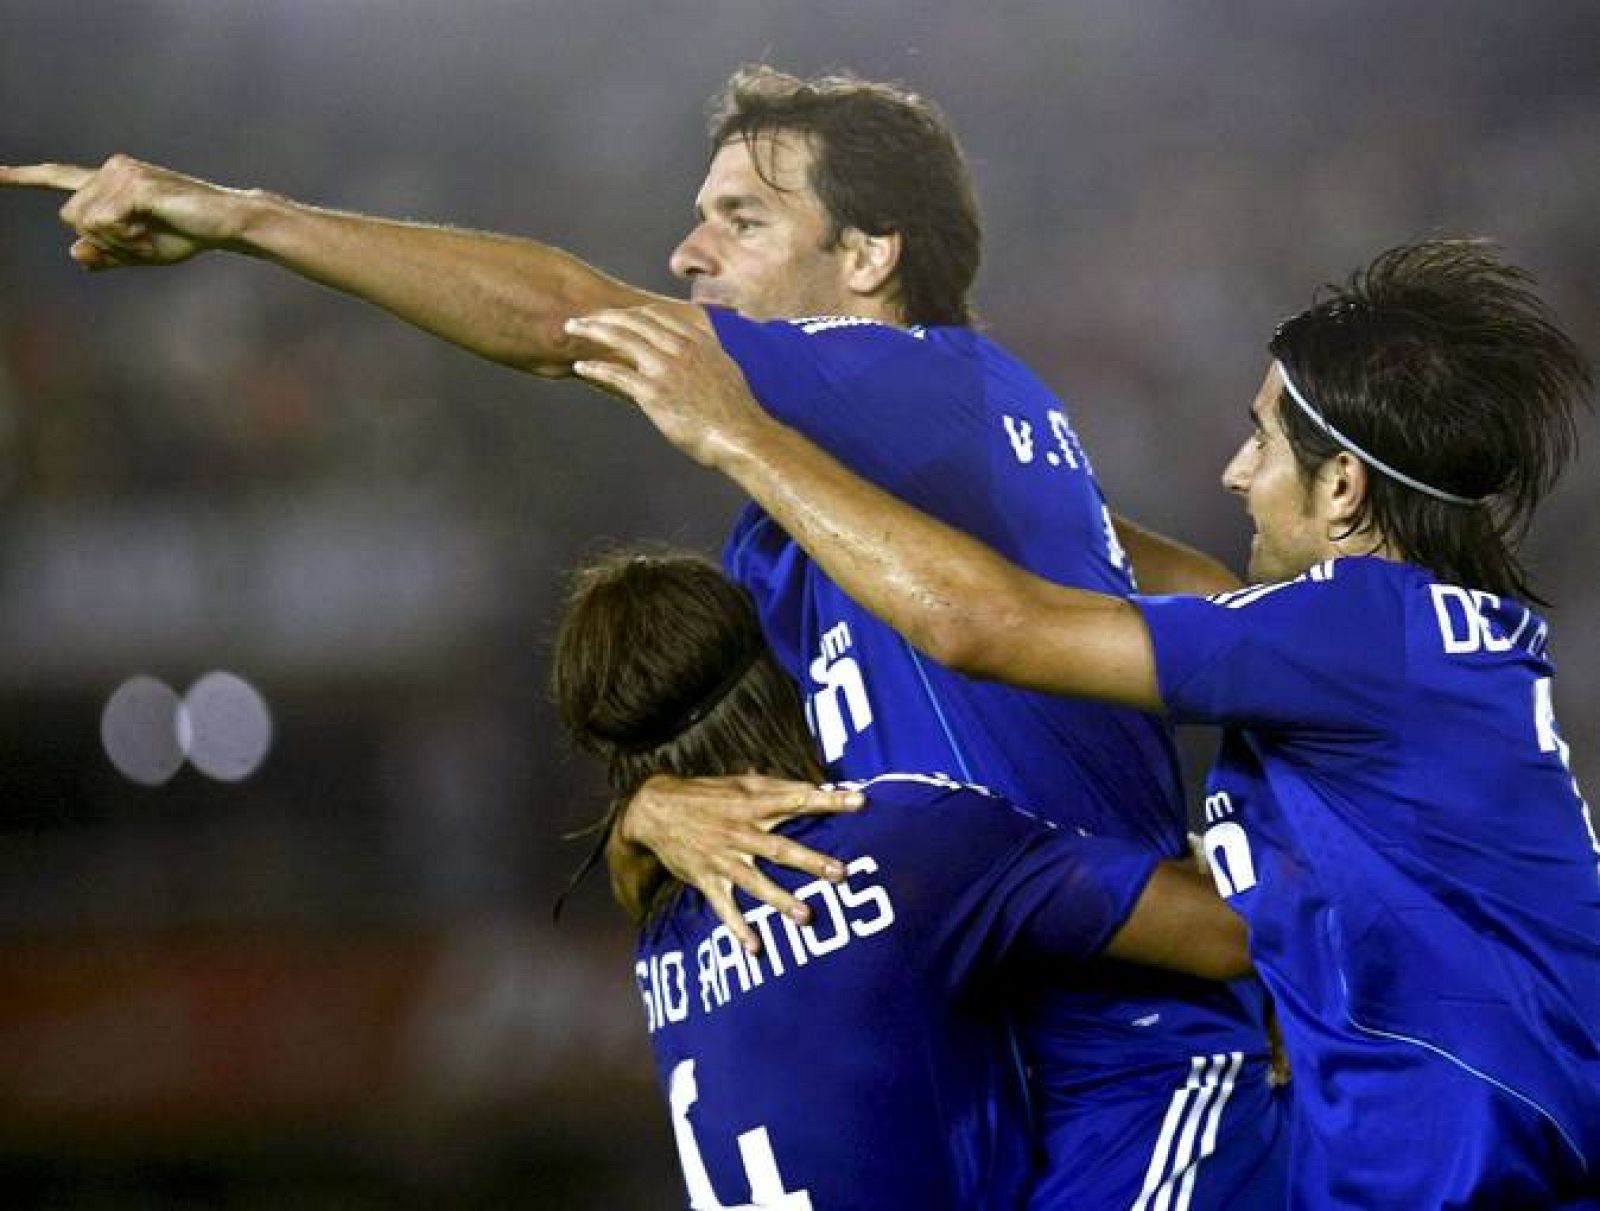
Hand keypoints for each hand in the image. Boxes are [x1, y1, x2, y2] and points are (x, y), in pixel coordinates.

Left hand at [1, 155, 253, 269]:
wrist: (226, 222)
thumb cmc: (187, 234)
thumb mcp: (140, 252)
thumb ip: (105, 254)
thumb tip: (75, 252)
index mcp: (109, 182)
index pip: (59, 177)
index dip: (24, 177)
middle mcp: (110, 169)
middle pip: (71, 217)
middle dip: (104, 241)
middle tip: (145, 241)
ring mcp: (120, 172)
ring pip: (87, 223)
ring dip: (120, 242)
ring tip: (154, 233)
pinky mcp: (132, 184)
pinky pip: (106, 224)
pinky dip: (130, 239)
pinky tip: (155, 228)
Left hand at [564, 304, 769, 466]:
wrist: (741, 436)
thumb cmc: (736, 412)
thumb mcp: (726, 370)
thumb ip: (709, 354)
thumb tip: (706, 350)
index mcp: (697, 341)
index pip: (655, 315)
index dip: (629, 312)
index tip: (613, 315)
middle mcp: (680, 349)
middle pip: (633, 321)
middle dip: (604, 316)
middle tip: (583, 317)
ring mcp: (666, 369)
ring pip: (621, 338)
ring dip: (592, 331)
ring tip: (572, 329)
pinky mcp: (654, 393)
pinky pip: (617, 374)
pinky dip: (596, 368)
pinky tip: (581, 366)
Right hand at [616, 773, 864, 952]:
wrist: (655, 809)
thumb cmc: (706, 794)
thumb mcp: (740, 782)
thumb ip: (776, 786)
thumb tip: (815, 787)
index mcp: (753, 804)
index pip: (797, 799)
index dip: (829, 800)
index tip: (859, 801)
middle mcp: (741, 831)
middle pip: (780, 848)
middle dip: (810, 862)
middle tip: (840, 873)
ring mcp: (723, 858)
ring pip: (756, 882)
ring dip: (780, 900)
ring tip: (806, 917)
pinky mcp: (707, 878)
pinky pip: (724, 907)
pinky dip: (738, 927)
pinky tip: (755, 947)